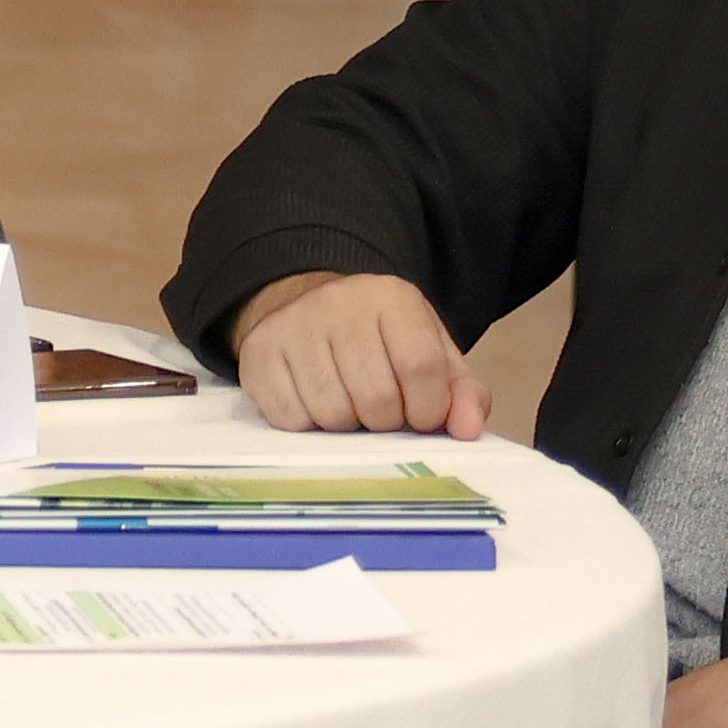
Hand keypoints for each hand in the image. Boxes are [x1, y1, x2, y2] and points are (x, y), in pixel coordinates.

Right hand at [232, 269, 490, 437]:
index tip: (422, 418)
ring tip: (349, 408)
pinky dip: (309, 426)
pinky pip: (290, 418)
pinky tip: (315, 405)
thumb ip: (460, 391)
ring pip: (332, 412)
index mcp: (392, 298)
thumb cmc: (378, 342)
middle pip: (376, 396)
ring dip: (347, 426)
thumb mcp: (429, 352)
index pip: (421, 365)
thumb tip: (468, 429)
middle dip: (386, 423)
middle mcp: (339, 304)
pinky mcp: (258, 354)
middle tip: (381, 415)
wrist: (307, 310)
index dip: (429, 409)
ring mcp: (293, 327)